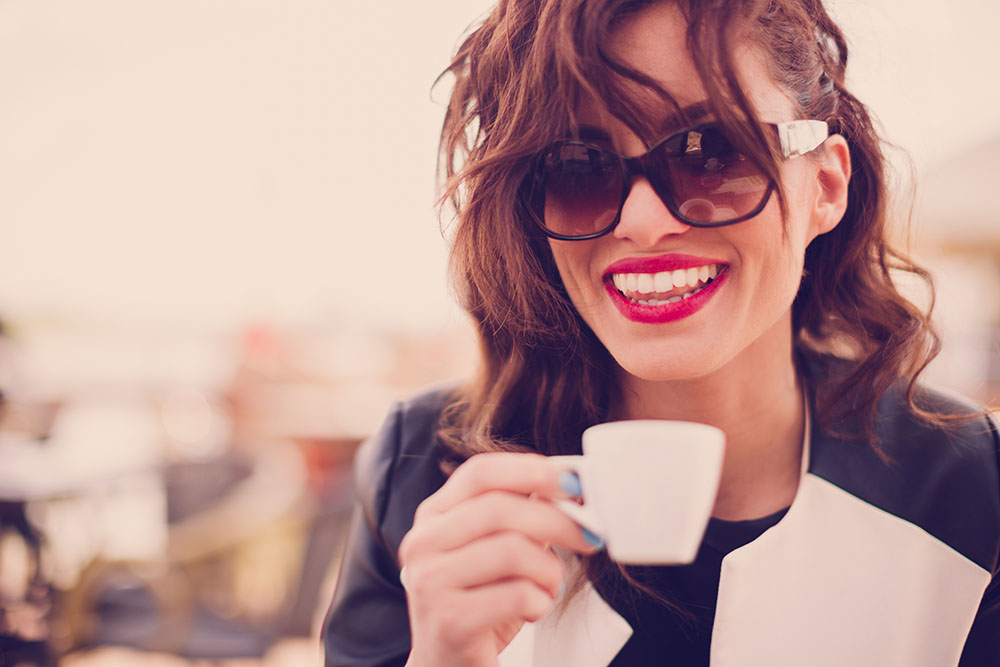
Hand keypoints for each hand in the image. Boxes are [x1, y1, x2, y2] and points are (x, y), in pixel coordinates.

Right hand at [399, 452, 600, 666]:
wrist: (448, 666)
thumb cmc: (478, 604)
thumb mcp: (497, 551)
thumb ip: (522, 515)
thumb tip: (567, 485)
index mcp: (434, 515)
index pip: (480, 473)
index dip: (531, 470)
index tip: (572, 482)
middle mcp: (424, 542)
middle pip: (501, 509)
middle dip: (558, 520)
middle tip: (589, 536)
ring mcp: (430, 581)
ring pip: (513, 551)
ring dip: (549, 570)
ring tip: (550, 586)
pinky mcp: (449, 620)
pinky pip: (517, 595)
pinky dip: (540, 602)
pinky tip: (533, 608)